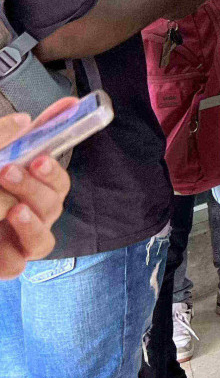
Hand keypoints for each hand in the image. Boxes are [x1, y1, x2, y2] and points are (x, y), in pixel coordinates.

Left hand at [0, 98, 75, 278]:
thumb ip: (8, 133)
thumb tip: (45, 112)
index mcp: (26, 187)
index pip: (56, 179)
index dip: (53, 171)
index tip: (38, 158)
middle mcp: (25, 213)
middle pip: (53, 205)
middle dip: (36, 189)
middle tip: (8, 172)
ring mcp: (14, 241)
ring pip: (44, 241)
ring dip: (33, 224)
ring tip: (13, 211)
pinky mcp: (1, 263)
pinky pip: (18, 265)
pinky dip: (11, 254)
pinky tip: (0, 241)